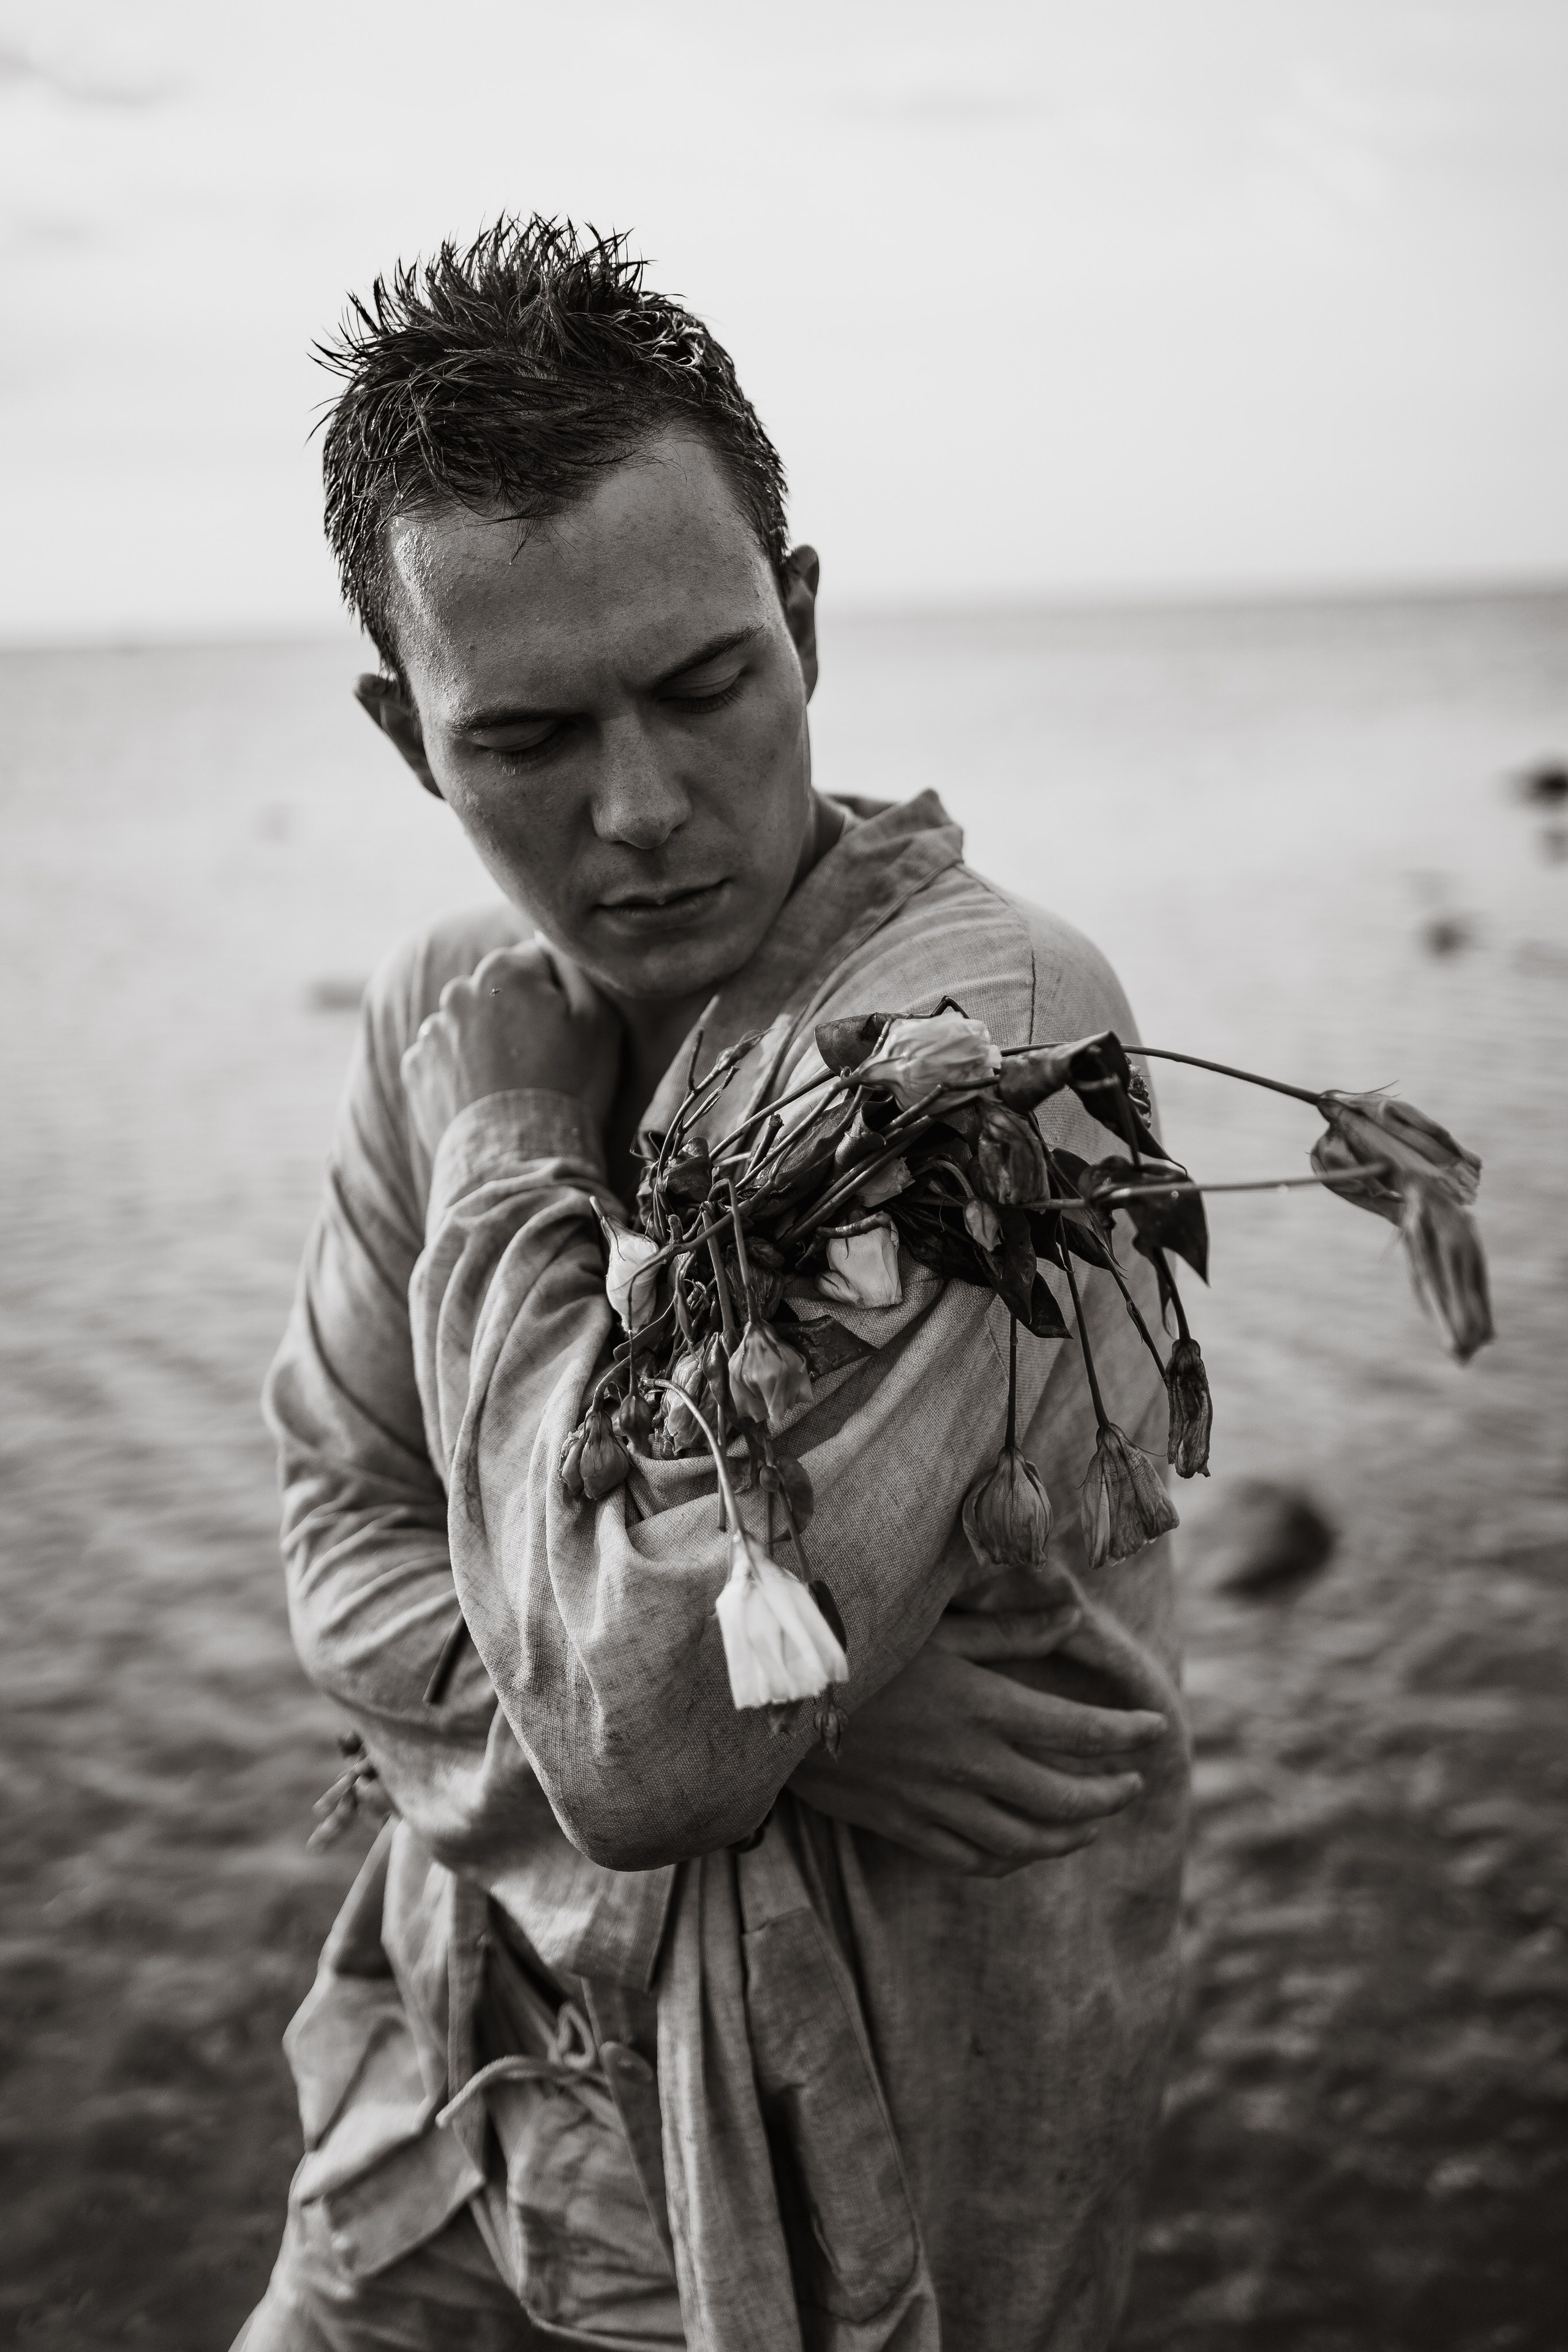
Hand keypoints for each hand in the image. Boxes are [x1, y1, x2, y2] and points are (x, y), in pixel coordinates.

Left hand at [400, 942, 621, 1159]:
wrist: (520, 1158)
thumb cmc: (570, 1086)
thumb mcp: (598, 1019)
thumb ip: (572, 966)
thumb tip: (544, 938)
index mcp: (503, 970)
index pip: (536, 964)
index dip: (557, 999)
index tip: (565, 1033)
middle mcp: (458, 991)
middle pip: (496, 992)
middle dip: (515, 1015)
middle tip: (541, 1062)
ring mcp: (431, 1032)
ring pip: (467, 1024)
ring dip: (486, 1043)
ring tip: (511, 1085)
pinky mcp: (414, 1070)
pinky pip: (443, 1058)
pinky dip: (460, 1071)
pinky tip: (485, 1097)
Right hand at [788, 1594, 1170, 1875]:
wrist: (769, 1699)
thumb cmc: (855, 1643)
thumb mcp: (933, 1623)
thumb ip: (1007, 1628)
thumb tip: (1072, 1619)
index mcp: (983, 1706)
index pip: (1079, 1731)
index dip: (1126, 1734)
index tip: (1157, 1730)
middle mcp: (968, 1763)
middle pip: (1063, 1800)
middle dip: (1109, 1796)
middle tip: (1133, 1784)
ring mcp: (934, 1802)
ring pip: (1024, 1841)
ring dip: (1069, 1837)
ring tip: (1092, 1823)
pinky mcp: (901, 1824)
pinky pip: (970, 1859)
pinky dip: (1010, 1860)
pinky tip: (1024, 1848)